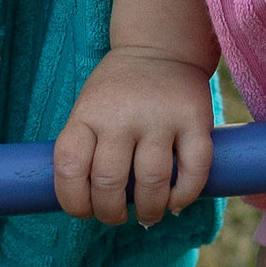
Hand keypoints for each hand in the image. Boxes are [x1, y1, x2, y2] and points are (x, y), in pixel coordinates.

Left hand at [53, 50, 214, 226]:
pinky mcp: (195, 120)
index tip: (84, 212)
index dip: (74, 201)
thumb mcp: (88, 110)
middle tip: (118, 216)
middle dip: (111, 213)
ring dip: (149, 210)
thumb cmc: (117, 94)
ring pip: (152, 182)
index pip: (70, 167)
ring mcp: (160, 117)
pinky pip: (194, 169)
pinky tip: (176, 202)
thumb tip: (91, 206)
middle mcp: (122, 115)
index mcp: (88, 114)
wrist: (159, 49)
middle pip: (110, 182)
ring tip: (149, 214)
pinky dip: (185, 195)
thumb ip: (86, 151)